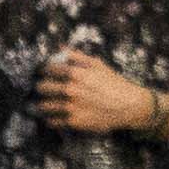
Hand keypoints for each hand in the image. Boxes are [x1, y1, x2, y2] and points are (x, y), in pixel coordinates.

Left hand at [34, 47, 150, 133]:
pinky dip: (50, 119)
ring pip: (46, 105)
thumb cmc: (114, 83)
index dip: (44, 70)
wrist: (128, 106)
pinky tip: (50, 118)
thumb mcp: (98, 65)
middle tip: (39, 87)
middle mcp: (71, 90)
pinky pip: (55, 121)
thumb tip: (61, 47)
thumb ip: (77, 56)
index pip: (50, 69)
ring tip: (41, 104)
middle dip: (40, 86)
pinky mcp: (75, 121)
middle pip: (44, 87)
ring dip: (41, 104)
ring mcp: (71, 106)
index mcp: (76, 74)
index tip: (43, 72)